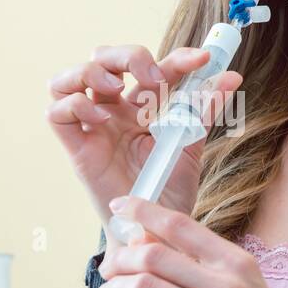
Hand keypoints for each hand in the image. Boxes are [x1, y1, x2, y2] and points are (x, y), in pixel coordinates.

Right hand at [46, 44, 242, 225]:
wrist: (156, 232)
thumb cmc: (169, 190)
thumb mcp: (191, 146)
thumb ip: (204, 112)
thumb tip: (231, 77)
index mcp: (142, 106)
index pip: (153, 68)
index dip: (176, 58)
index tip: (202, 60)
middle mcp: (114, 110)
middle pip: (103, 58)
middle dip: (128, 55)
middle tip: (153, 77)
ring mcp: (93, 127)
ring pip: (71, 77)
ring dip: (93, 72)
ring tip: (117, 88)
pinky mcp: (77, 149)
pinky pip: (57, 112)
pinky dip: (76, 105)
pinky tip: (102, 120)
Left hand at [93, 195, 287, 287]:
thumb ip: (201, 265)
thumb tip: (145, 239)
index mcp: (237, 263)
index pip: (180, 224)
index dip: (143, 210)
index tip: (119, 206)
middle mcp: (225, 284)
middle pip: (153, 254)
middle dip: (120, 259)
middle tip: (108, 269)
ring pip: (142, 286)